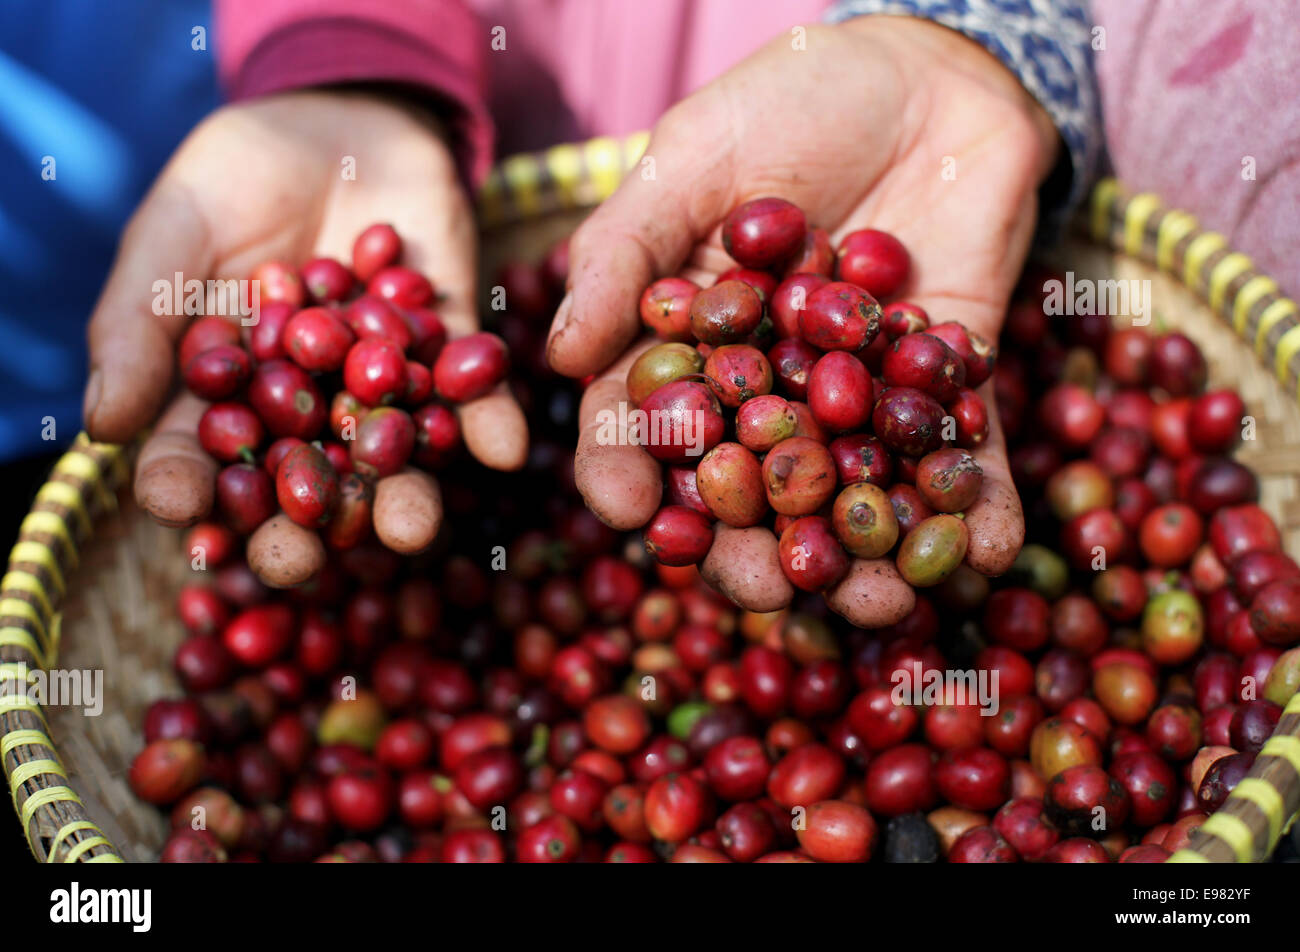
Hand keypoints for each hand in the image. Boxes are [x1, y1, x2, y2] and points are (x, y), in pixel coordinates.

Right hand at [84, 90, 525, 563]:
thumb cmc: (237, 175)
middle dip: (302, 521)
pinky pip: (472, 394)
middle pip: (300, 480)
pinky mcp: (449, 353)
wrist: (344, 115)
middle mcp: (305, 408)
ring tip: (411, 526)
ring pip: (390, 455)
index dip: (191, 490)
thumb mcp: (174, 235)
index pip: (200, 457)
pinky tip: (505, 448)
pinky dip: (488, 418)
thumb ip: (138, 324)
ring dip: (403, 494)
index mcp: (226, 394)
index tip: (188, 515)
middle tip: (303, 556)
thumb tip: (101, 427)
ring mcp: (380, 387)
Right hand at [546, 17, 1059, 623]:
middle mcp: (767, 383)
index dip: (627, 471)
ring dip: (868, 556)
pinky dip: (980, 507)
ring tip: (886, 601)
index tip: (630, 513)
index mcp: (689, 340)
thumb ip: (627, 253)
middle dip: (754, 546)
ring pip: (849, 493)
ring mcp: (858, 392)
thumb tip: (556, 359)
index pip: (643, 421)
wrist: (934, 70)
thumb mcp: (694, 157)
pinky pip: (962, 454)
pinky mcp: (949, 383)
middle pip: (748, 485)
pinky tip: (993, 553)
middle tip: (766, 591)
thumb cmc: (794, 99)